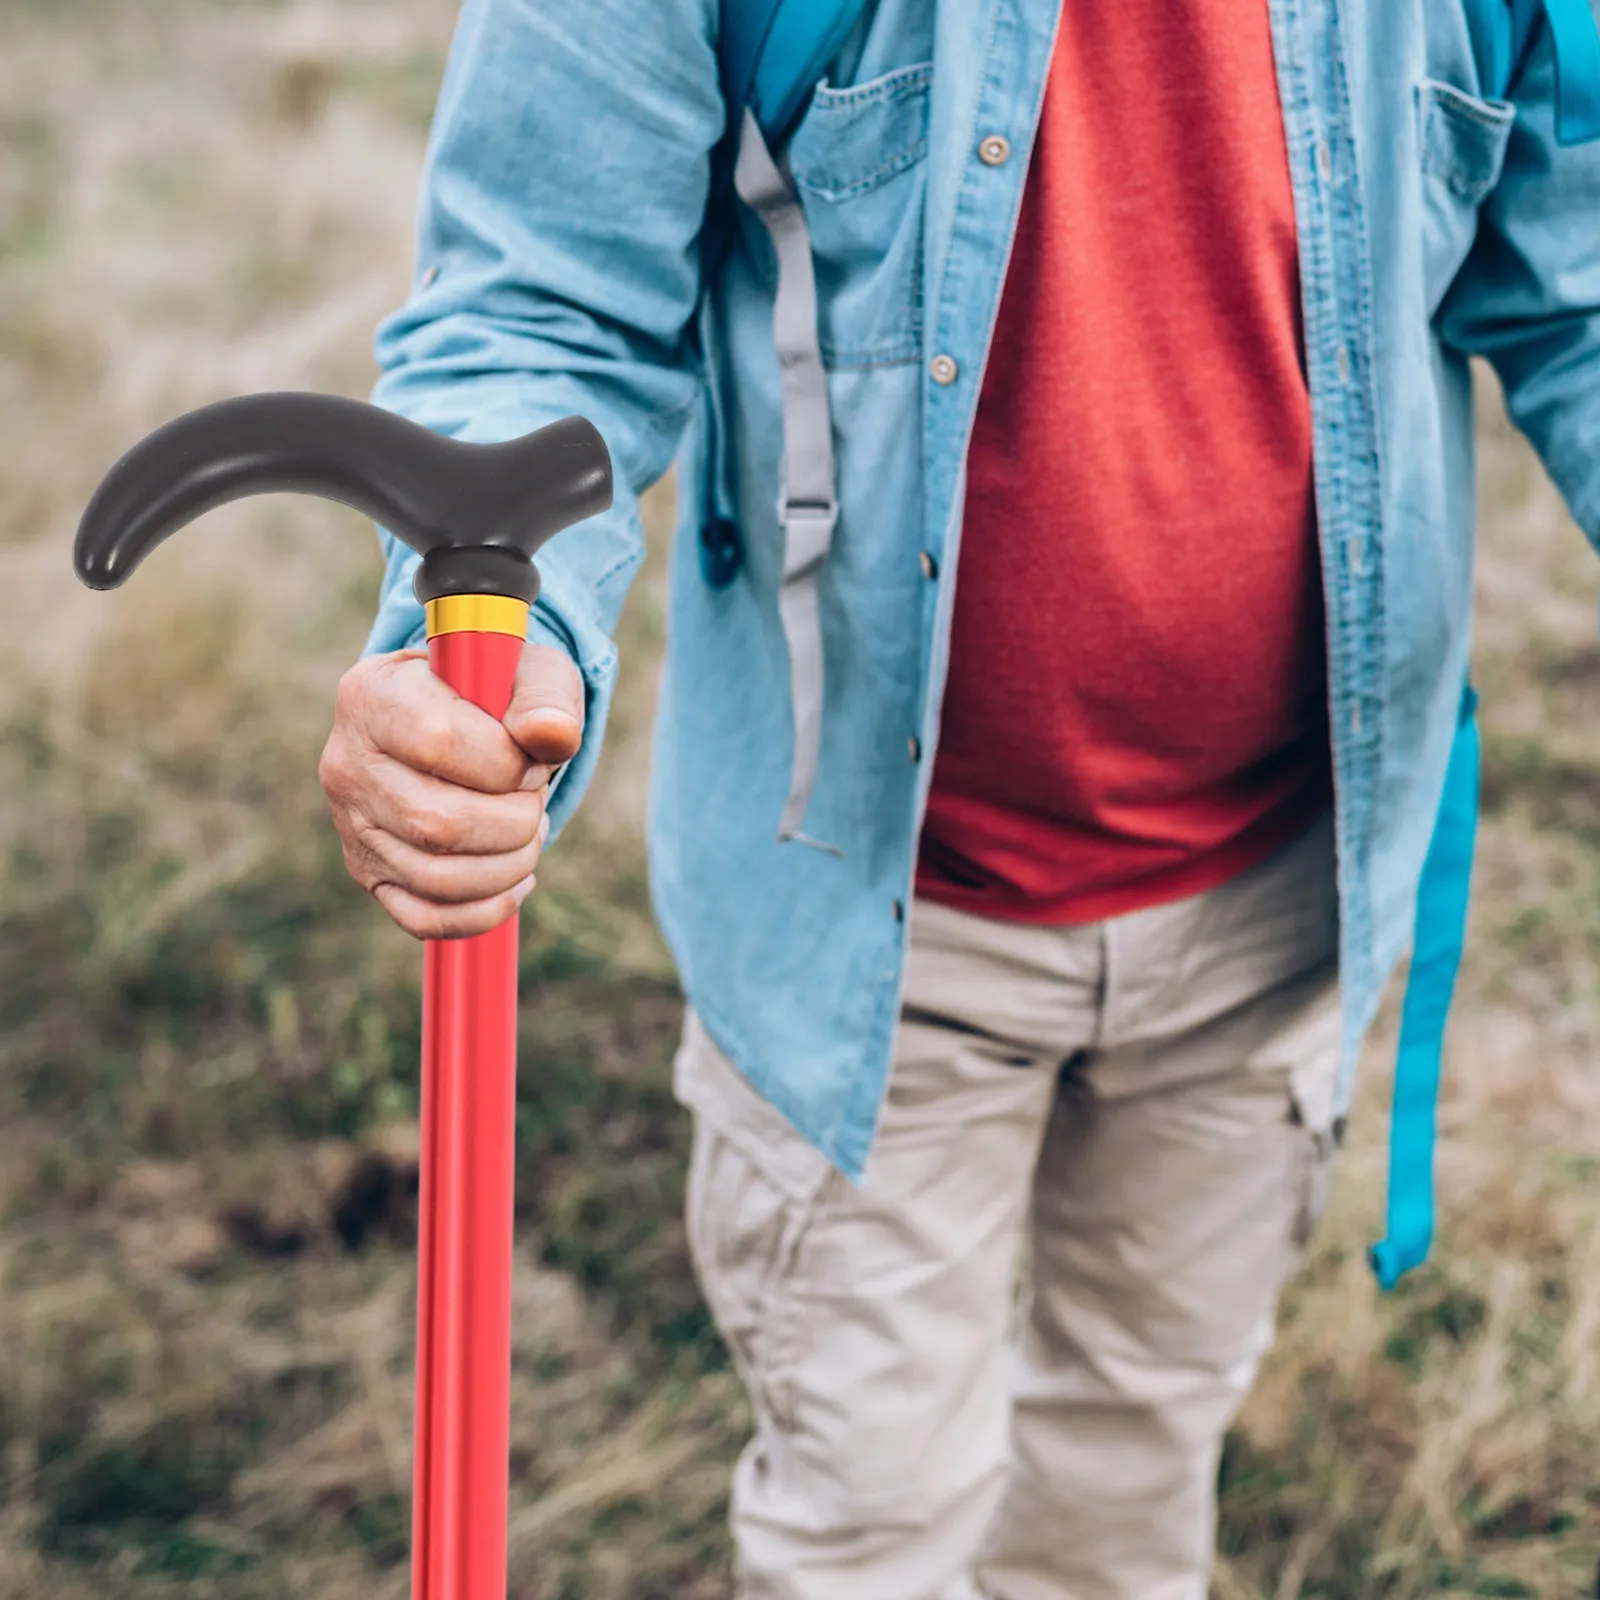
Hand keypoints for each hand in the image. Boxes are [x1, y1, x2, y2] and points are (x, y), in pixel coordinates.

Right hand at [318, 640, 583, 938]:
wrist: (458, 713)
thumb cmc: (495, 688)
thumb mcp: (528, 670)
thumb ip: (545, 696)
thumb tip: (552, 735)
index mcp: (371, 695)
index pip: (438, 742)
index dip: (506, 762)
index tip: (531, 758)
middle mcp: (346, 763)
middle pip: (438, 822)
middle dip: (515, 821)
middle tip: (533, 798)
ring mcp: (351, 825)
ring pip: (436, 877)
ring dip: (510, 865)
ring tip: (529, 831)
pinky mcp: (369, 873)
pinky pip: (424, 918)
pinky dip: (484, 910)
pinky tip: (516, 879)